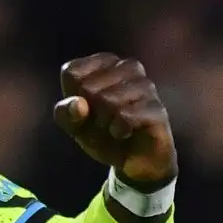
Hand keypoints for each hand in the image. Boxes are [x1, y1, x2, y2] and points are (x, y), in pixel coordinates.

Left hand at [53, 53, 176, 188]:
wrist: (134, 160)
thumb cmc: (101, 134)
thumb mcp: (73, 125)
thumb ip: (66, 113)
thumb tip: (79, 105)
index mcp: (104, 62)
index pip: (71, 72)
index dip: (72, 98)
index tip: (85, 108)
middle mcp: (128, 67)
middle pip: (88, 88)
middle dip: (90, 113)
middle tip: (103, 122)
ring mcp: (146, 86)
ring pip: (108, 101)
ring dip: (104, 123)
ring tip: (114, 127)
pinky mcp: (157, 107)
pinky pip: (125, 116)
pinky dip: (117, 130)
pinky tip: (124, 133)